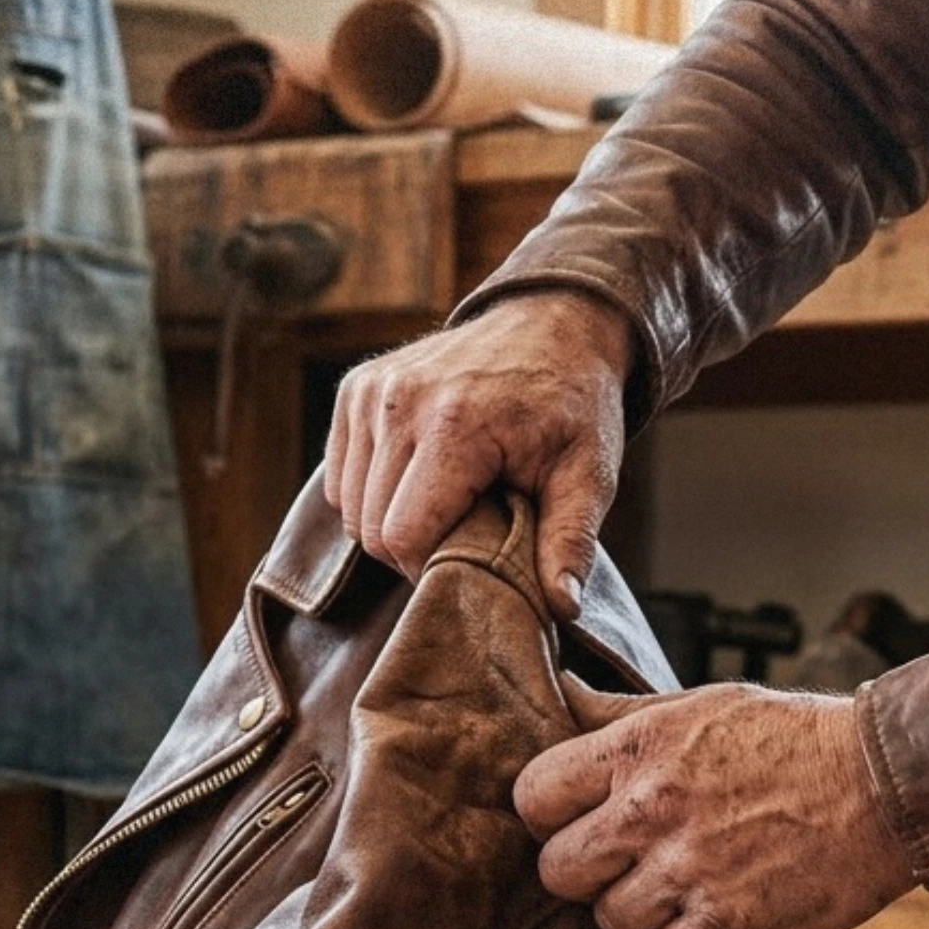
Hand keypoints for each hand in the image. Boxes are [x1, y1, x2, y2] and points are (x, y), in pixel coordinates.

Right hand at [323, 290, 633, 617]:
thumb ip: (571, 541)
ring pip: (348, 508)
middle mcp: (401, 401)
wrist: (553, 321)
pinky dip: (371, 494)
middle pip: (370, 528)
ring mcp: (372, 391)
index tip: (472, 557)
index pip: (402, 536)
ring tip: (445, 501)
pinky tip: (418, 478)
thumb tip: (562, 608)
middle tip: (463, 531)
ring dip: (390, 522)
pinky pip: (339, 477)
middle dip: (412, 548)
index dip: (431, 566)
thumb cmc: (572, 405)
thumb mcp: (590, 473)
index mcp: (456, 423)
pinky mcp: (356, 388)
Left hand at [514, 682, 915, 928]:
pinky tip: (710, 916)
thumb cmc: (792, 738)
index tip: (579, 820)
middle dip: (585, 872)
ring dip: (639, 912)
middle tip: (628, 862)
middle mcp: (651, 809)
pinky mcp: (729, 924)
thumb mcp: (701, 704)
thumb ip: (620, 713)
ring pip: (608, 920)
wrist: (891, 782)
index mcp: (638, 749)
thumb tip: (555, 690)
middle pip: (557, 870)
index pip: (532, 796)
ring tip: (682, 885)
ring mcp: (688, 870)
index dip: (549, 816)